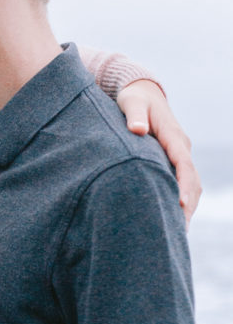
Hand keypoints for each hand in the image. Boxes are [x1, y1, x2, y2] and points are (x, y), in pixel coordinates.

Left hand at [116, 79, 200, 226]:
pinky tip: (173, 218)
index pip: (183, 163)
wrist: (142, 92)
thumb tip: (139, 130)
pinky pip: (183, 182)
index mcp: (173, 135)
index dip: (184, 184)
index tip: (181, 205)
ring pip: (191, 183)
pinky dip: (182, 200)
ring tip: (179, 232)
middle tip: (180, 230)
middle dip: (188, 204)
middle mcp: (180, 146)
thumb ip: (135, 116)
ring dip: (188, 206)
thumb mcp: (131, 102)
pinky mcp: (174, 160)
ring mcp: (179, 154)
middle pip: (192, 179)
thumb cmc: (134, 98)